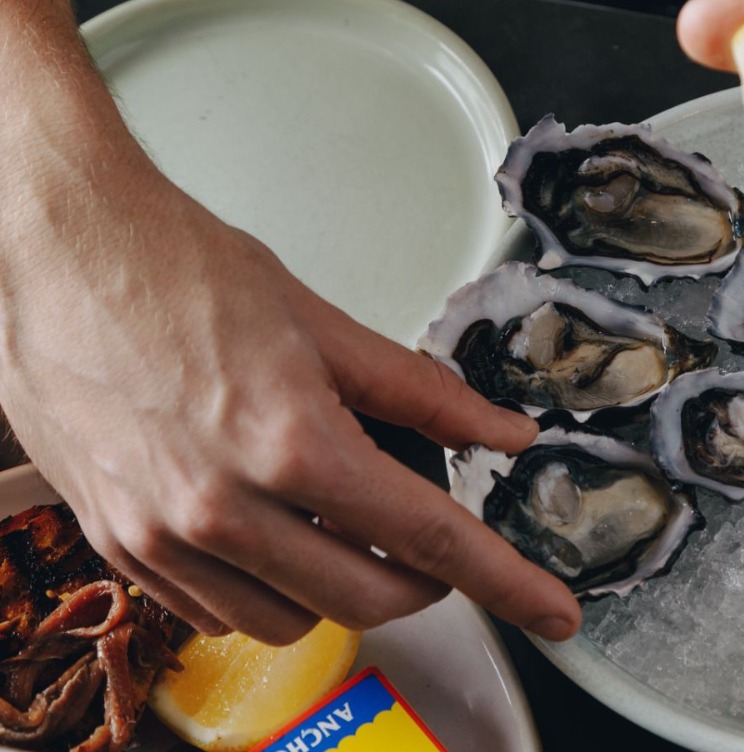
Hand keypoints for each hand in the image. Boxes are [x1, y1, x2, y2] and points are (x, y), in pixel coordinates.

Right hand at [0, 0, 580, 644]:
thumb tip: (500, 433)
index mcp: (291, 444)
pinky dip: (272, 590)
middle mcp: (224, 509)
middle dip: (427, 582)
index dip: (505, 582)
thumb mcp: (327, 326)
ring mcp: (164, 538)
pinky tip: (280, 535)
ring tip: (350, 525)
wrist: (62, 251)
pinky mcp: (120, 545)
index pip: (430, 540)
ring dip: (347, 588)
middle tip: (438, 538)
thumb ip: (425, 394)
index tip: (551, 612)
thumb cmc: (183, 270)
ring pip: (295, 621)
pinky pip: (220, 613)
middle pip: (371, 598)